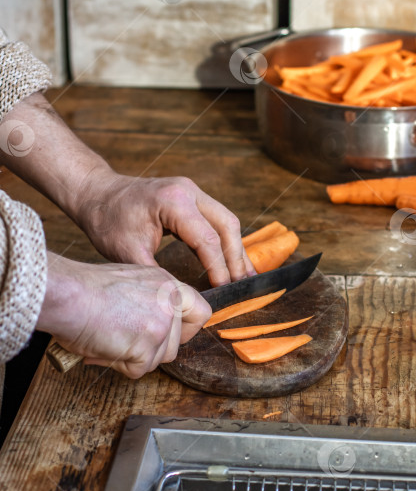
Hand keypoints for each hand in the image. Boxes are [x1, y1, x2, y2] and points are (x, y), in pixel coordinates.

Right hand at [37, 252, 210, 377]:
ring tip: (108, 341)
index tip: (170, 337)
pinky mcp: (148, 345)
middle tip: (122, 342)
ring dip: (133, 358)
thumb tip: (146, 331)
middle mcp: (170, 301)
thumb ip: (147, 304)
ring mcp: (162, 323)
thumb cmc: (84, 290)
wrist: (67, 294)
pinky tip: (104, 348)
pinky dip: (119, 365)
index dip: (186, 330)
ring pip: (158, 359)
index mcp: (166, 283)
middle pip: (176, 344)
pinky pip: (139, 370)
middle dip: (150, 351)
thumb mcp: (129, 284)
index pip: (199, 310)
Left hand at [75, 172, 254, 286]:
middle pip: (227, 225)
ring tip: (244, 277)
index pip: (207, 238)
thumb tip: (183, 299)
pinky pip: (216, 219)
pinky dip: (225, 240)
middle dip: (236, 258)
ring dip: (235, 249)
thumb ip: (159, 276)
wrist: (96, 194)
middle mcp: (188, 191)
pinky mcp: (190, 197)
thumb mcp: (129, 254)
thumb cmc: (108, 221)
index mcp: (174, 201)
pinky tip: (230, 261)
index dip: (218, 268)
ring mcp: (192, 191)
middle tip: (242, 286)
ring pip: (226, 221)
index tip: (223, 290)